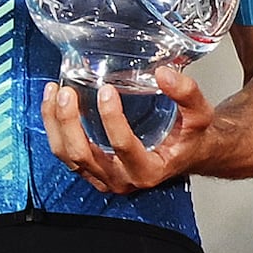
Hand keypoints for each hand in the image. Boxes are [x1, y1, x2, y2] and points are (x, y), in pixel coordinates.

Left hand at [47, 72, 220, 197]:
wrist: (187, 153)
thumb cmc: (190, 137)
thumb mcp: (199, 114)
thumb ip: (187, 93)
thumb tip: (164, 74)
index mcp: (148, 170)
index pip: (123, 146)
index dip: (111, 118)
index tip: (107, 90)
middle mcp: (122, 178)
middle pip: (83, 154)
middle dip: (70, 122)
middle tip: (68, 93)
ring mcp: (104, 177)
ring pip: (67, 155)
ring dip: (56, 124)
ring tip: (54, 93)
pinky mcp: (92, 171)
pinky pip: (65, 154)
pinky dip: (54, 128)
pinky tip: (53, 103)